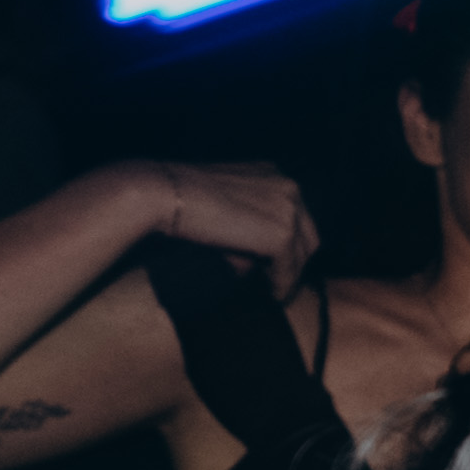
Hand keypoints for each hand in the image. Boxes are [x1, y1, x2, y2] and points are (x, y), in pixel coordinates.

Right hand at [100, 159, 316, 293]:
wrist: (162, 193)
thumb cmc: (181, 200)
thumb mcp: (225, 205)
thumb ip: (248, 223)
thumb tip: (259, 262)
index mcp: (273, 173)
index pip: (296, 215)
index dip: (289, 244)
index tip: (277, 264)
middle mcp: (288, 186)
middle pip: (307, 236)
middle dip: (294, 261)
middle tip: (277, 283)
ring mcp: (288, 209)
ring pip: (301, 255)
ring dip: (286, 275)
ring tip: (270, 291)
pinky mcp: (281, 235)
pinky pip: (289, 270)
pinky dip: (281, 285)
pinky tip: (271, 296)